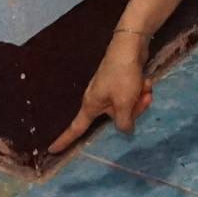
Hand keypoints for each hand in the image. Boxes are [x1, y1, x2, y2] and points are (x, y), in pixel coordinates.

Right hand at [47, 35, 154, 153]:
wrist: (129, 46)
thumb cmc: (122, 76)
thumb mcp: (123, 104)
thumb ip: (123, 123)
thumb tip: (125, 130)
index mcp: (91, 105)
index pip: (75, 128)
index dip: (64, 141)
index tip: (51, 151)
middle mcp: (97, 99)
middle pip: (115, 118)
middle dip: (133, 110)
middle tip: (144, 98)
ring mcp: (109, 90)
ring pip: (127, 106)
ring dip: (140, 98)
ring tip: (145, 85)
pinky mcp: (120, 82)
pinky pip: (131, 94)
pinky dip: (140, 89)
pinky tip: (146, 80)